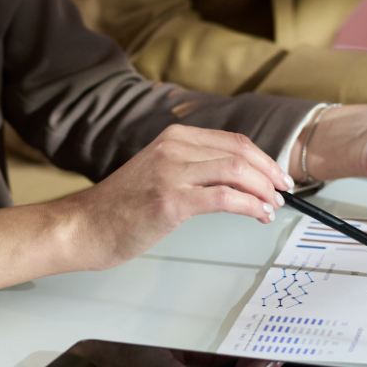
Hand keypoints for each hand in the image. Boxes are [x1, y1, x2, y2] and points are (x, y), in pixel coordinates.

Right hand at [0, 125, 290, 289]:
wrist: (84, 227)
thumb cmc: (119, 208)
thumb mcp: (156, 173)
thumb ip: (189, 168)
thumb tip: (234, 179)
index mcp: (171, 139)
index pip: (232, 140)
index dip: (262, 158)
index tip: (276, 176)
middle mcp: (173, 149)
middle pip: (239, 152)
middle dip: (269, 173)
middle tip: (283, 192)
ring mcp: (171, 173)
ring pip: (236, 172)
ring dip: (263, 190)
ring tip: (271, 207)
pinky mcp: (171, 201)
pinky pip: (225, 198)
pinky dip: (250, 206)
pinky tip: (258, 215)